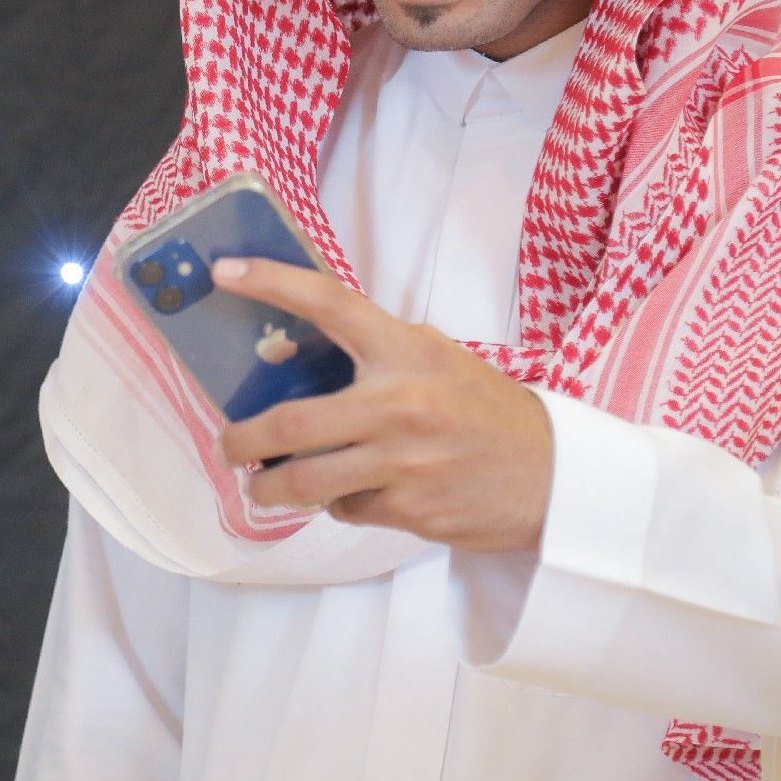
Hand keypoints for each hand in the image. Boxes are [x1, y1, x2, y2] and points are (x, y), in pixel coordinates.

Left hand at [211, 257, 553, 551]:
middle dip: (240, 441)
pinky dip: (337, 504)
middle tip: (226, 445)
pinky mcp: (409, 509)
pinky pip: (345, 509)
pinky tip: (355, 493)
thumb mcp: (436, 361)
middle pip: (290, 424)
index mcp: (408, 351)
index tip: (226, 271)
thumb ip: (375, 354)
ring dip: (270, 489)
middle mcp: (401, 404)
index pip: (330, 304)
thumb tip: (289, 353)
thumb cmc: (485, 411)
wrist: (554, 476)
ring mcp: (403, 462)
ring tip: (263, 486)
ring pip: (304, 481)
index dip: (273, 283)